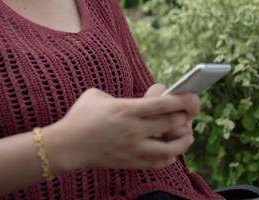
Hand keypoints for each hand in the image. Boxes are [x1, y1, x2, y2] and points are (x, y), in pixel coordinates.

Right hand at [45, 87, 196, 172]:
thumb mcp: (97, 96)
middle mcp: (133, 130)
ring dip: (184, 139)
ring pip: (172, 148)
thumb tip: (142, 99)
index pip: (164, 105)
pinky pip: (159, 162)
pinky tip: (171, 149)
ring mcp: (133, 149)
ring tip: (186, 133)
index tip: (192, 96)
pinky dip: (170, 156)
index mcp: (126, 109)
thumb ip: (122, 96)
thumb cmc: (81, 116)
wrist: (67, 145)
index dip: (183, 100)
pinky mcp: (131, 162)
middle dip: (186, 116)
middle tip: (189, 111)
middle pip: (173, 124)